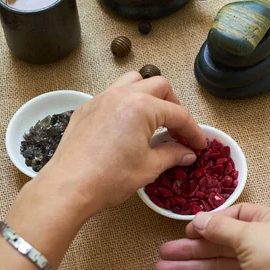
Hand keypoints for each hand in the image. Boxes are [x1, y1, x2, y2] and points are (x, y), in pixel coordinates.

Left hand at [28, 72, 206, 221]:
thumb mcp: (149, 167)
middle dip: (174, 106)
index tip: (200, 145)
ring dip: (149, 95)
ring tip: (154, 118)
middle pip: (159, 87)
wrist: (69, 186)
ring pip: (133, 82)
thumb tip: (187, 153)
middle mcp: (122, 95)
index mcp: (142, 107)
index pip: (178, 114)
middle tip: (178, 130)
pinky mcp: (86, 108)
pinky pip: (112, 94)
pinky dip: (127, 103)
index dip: (193, 131)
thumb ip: (172, 155)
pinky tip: (127, 125)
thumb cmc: (109, 178)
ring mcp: (102, 98)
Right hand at [156, 204, 269, 269]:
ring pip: (219, 265)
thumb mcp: (251, 236)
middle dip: (192, 249)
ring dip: (191, 268)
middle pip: (222, 243)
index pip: (235, 216)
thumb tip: (199, 219)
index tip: (187, 230)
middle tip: (163, 254)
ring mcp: (260, 269)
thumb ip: (221, 228)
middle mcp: (265, 242)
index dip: (210, 222)